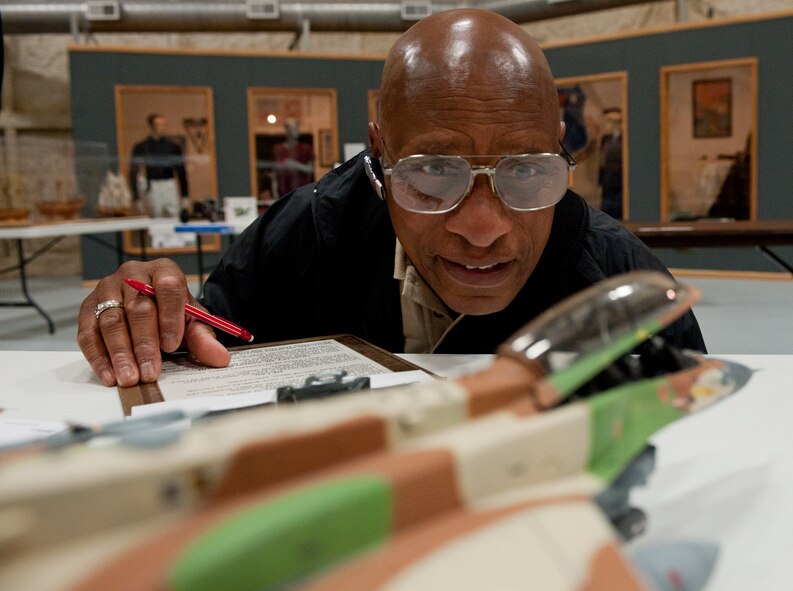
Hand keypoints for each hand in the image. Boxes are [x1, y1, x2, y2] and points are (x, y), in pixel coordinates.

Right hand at [77, 259, 230, 386]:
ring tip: (130, 378)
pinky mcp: (89, 307)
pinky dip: (98, 357)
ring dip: (120, 353)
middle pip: (138, 307)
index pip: (167, 287)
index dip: (170, 316)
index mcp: (164, 271)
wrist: (153, 307)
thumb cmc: (172, 313)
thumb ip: (204, 338)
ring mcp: (108, 288)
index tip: (172, 345)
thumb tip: (219, 357)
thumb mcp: (192, 322)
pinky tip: (109, 375)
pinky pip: (88, 332)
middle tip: (150, 371)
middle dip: (144, 343)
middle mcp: (133, 274)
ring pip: (111, 321)